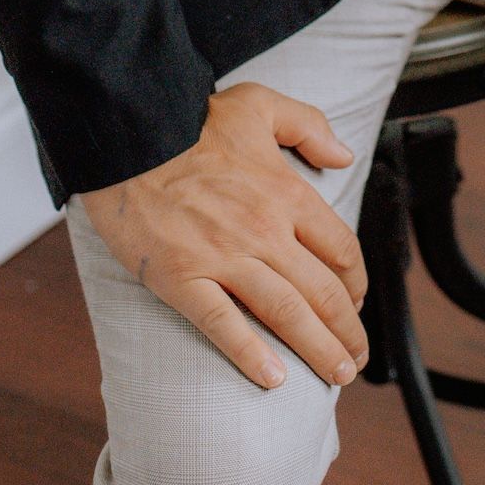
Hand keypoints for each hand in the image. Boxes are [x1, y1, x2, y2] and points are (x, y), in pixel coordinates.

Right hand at [76, 81, 368, 392]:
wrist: (126, 135)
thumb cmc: (191, 121)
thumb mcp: (260, 104)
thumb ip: (309, 126)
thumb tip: (344, 155)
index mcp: (287, 193)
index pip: (340, 250)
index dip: (356, 284)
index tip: (357, 304)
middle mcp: (264, 230)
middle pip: (322, 292)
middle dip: (347, 331)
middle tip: (355, 359)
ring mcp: (223, 257)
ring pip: (286, 314)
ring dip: (318, 349)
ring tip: (336, 376)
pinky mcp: (183, 278)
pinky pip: (223, 325)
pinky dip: (251, 356)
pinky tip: (273, 379)